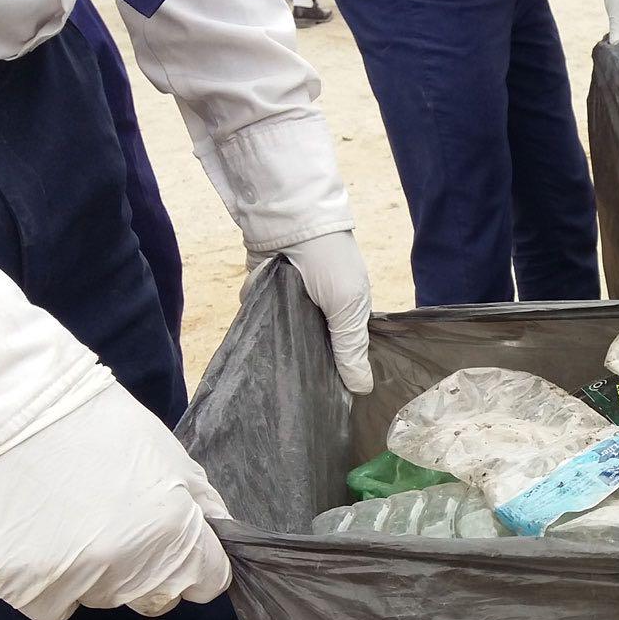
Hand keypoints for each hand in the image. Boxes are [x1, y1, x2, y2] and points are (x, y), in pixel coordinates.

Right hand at [0, 378, 231, 619]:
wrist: (11, 409)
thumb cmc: (100, 425)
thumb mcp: (173, 458)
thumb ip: (203, 507)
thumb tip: (219, 538)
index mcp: (175, 536)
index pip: (208, 582)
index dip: (198, 562)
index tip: (177, 542)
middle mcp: (130, 569)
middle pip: (157, 596)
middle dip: (148, 568)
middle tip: (115, 521)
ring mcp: (75, 582)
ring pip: (104, 598)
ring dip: (96, 572)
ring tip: (71, 518)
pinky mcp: (24, 589)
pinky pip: (54, 606)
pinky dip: (49, 582)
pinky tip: (40, 537)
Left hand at [254, 231, 373, 393]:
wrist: (290, 222)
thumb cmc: (330, 263)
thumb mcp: (348, 306)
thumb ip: (350, 346)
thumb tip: (363, 389)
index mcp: (346, 313)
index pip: (343, 352)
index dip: (336, 373)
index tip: (325, 397)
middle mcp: (319, 310)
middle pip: (311, 346)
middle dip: (303, 361)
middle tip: (294, 388)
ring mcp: (290, 302)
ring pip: (283, 334)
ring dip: (277, 342)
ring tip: (272, 367)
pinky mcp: (264, 293)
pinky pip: (260, 316)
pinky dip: (257, 320)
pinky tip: (255, 335)